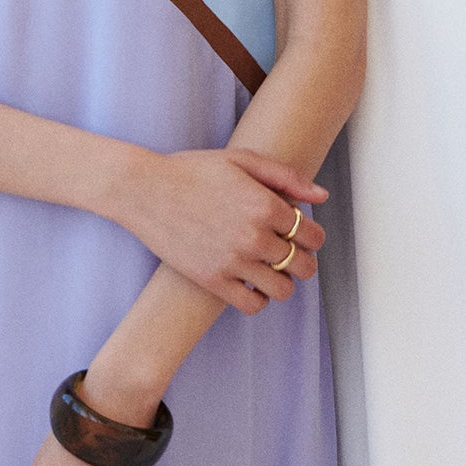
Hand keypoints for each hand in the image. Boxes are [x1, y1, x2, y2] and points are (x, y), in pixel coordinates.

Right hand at [118, 146, 326, 312]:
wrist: (144, 190)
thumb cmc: (192, 170)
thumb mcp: (242, 160)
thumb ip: (286, 177)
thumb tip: (321, 197)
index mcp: (265, 204)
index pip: (311, 235)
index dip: (313, 236)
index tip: (302, 235)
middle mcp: (253, 236)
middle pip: (303, 265)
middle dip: (303, 260)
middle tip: (290, 254)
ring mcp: (233, 261)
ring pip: (283, 290)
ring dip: (283, 281)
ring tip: (271, 270)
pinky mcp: (212, 280)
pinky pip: (252, 304)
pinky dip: (259, 299)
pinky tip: (251, 283)